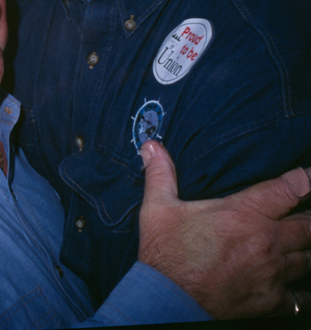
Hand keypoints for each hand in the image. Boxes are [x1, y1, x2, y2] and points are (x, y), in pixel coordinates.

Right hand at [138, 140, 310, 318]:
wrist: (167, 302)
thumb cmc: (165, 253)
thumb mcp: (158, 208)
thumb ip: (160, 173)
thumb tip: (151, 145)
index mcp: (243, 214)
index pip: (291, 189)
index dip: (307, 179)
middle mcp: (266, 241)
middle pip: (309, 225)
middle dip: (310, 215)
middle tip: (306, 211)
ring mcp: (272, 273)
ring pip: (310, 257)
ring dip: (307, 247)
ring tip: (303, 240)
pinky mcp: (272, 300)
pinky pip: (302, 296)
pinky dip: (302, 288)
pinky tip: (297, 282)